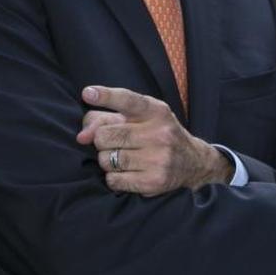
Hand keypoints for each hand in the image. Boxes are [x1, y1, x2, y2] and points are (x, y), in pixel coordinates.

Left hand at [76, 86, 234, 195]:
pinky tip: (128, 172)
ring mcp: (158, 158)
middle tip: (115, 143)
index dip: (106, 96)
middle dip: (102, 141)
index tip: (87, 94)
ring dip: (107, 160)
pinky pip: (114, 180)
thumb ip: (106, 118)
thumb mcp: (140, 118)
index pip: (128, 100)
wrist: (193, 162)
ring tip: (123, 158)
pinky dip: (114, 178)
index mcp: (155, 111)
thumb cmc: (157, 135)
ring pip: (106, 159)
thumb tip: (82, 137)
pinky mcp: (154, 181)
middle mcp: (159, 133)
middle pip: (105, 135)